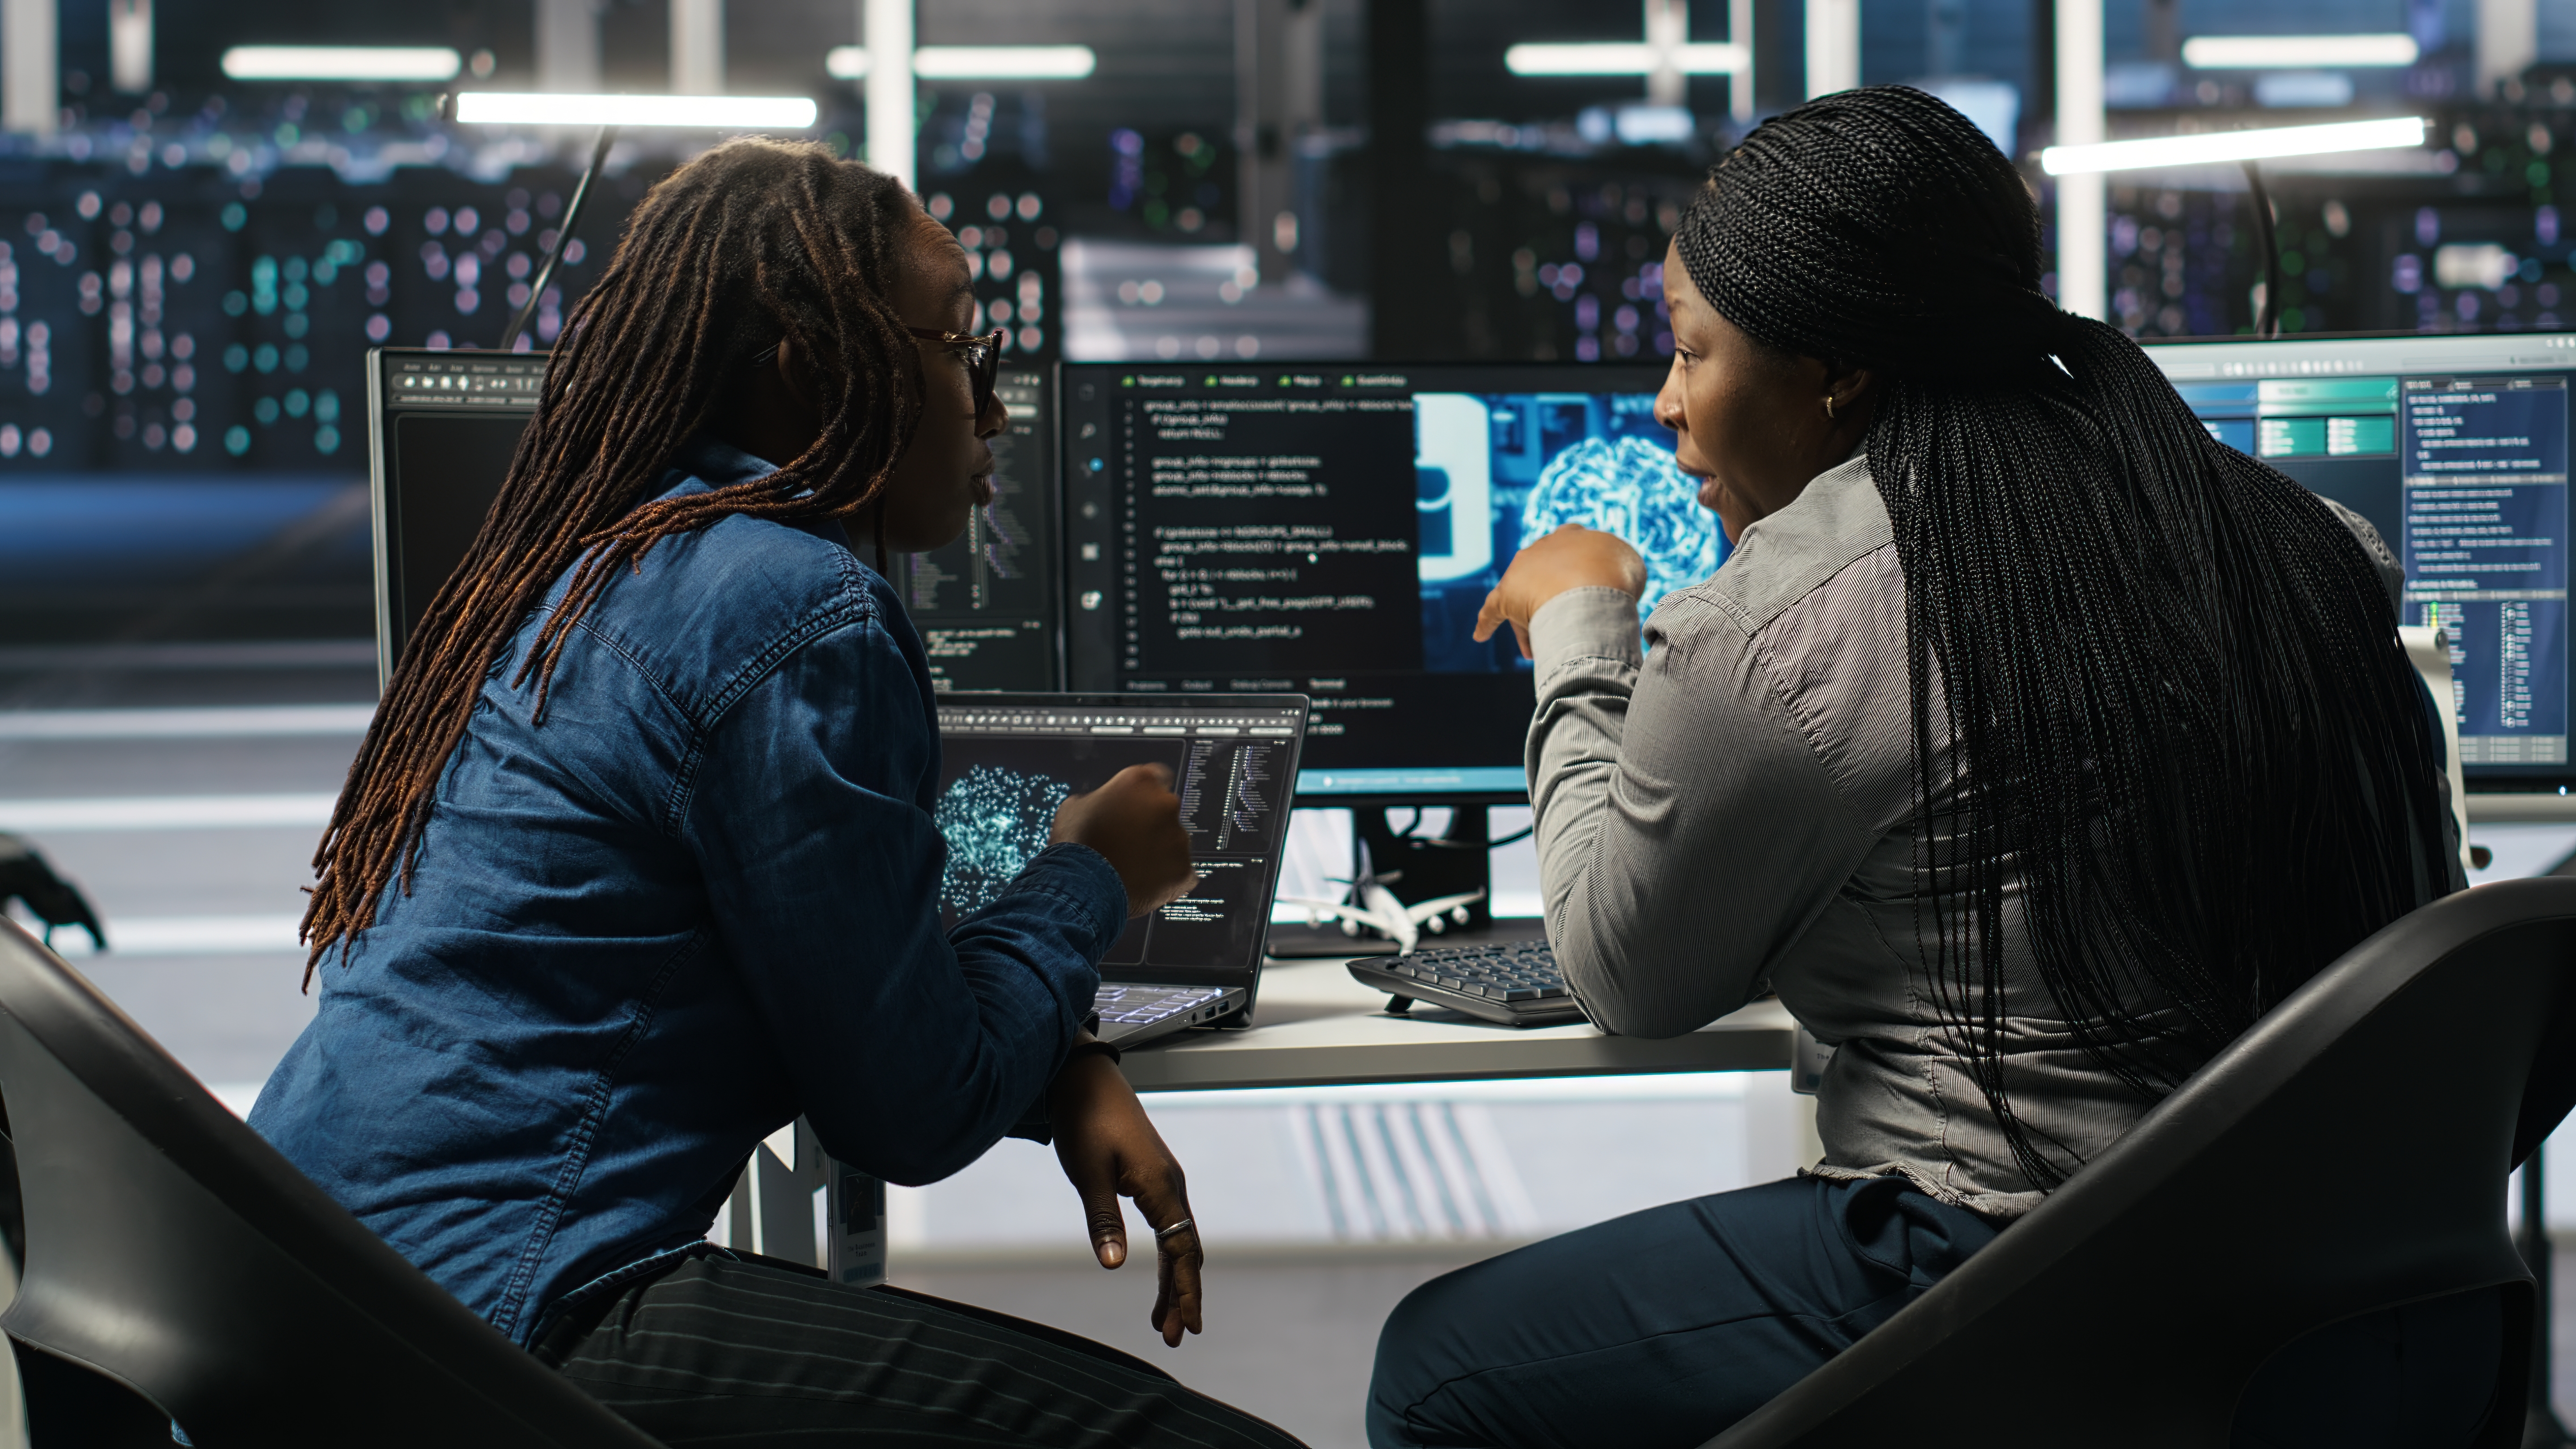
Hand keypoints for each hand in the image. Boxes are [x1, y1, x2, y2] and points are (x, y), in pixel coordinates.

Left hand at [1049, 1045, 1204, 1345]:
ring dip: (1174, 1280)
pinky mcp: (1153, 1178)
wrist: (1085, 1077)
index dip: (1185, 1290)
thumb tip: (1112, 1266)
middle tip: (1176, 1336)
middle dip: (1183, 1295)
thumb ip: (1102, 1219)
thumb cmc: (1085, 1119)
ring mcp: (1165, 1180)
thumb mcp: (1087, 1173)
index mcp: (1159, 1185)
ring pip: (1179, 1240)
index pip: (1180, 1249)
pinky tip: (1159, 1276)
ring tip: (1164, 1320)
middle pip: (1186, 1251)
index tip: (1188, 1325)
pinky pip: (1169, 1226)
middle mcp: (1171, 1184)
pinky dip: (1166, 1257)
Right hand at [1051, 764, 1197, 917]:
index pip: (1154, 778)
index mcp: (1140, 781)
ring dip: (1159, 850)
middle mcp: (1165, 804)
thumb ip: (1100, 798)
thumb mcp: (1076, 806)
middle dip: (1151, 824)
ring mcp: (1178, 838)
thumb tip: (1105, 804)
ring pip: (1174, 842)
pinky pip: (1180, 871)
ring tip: (1132, 865)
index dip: (1144, 795)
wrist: (1081, 887)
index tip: (1138, 806)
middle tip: (1129, 841)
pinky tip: (1144, 881)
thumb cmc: (1076, 845)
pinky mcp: (1184, 869)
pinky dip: (1167, 877)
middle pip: (1165, 811)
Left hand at [1472, 525, 1647, 659]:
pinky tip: (1480, 635)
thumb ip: (1619, 571)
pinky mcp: (1506, 595)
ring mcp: (1522, 571)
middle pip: (1543, 578)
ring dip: (1528, 624)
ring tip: (1537, 651)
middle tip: (1564, 627)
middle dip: (1551, 602)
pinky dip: (1486, 623)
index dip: (1578, 573)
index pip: (1569, 551)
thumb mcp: (1630, 566)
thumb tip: (1614, 589)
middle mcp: (1542, 548)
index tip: (1586, 588)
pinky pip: (1492, 610)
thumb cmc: (1616, 574)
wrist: (1596, 581)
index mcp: (1571, 537)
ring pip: (1522, 599)